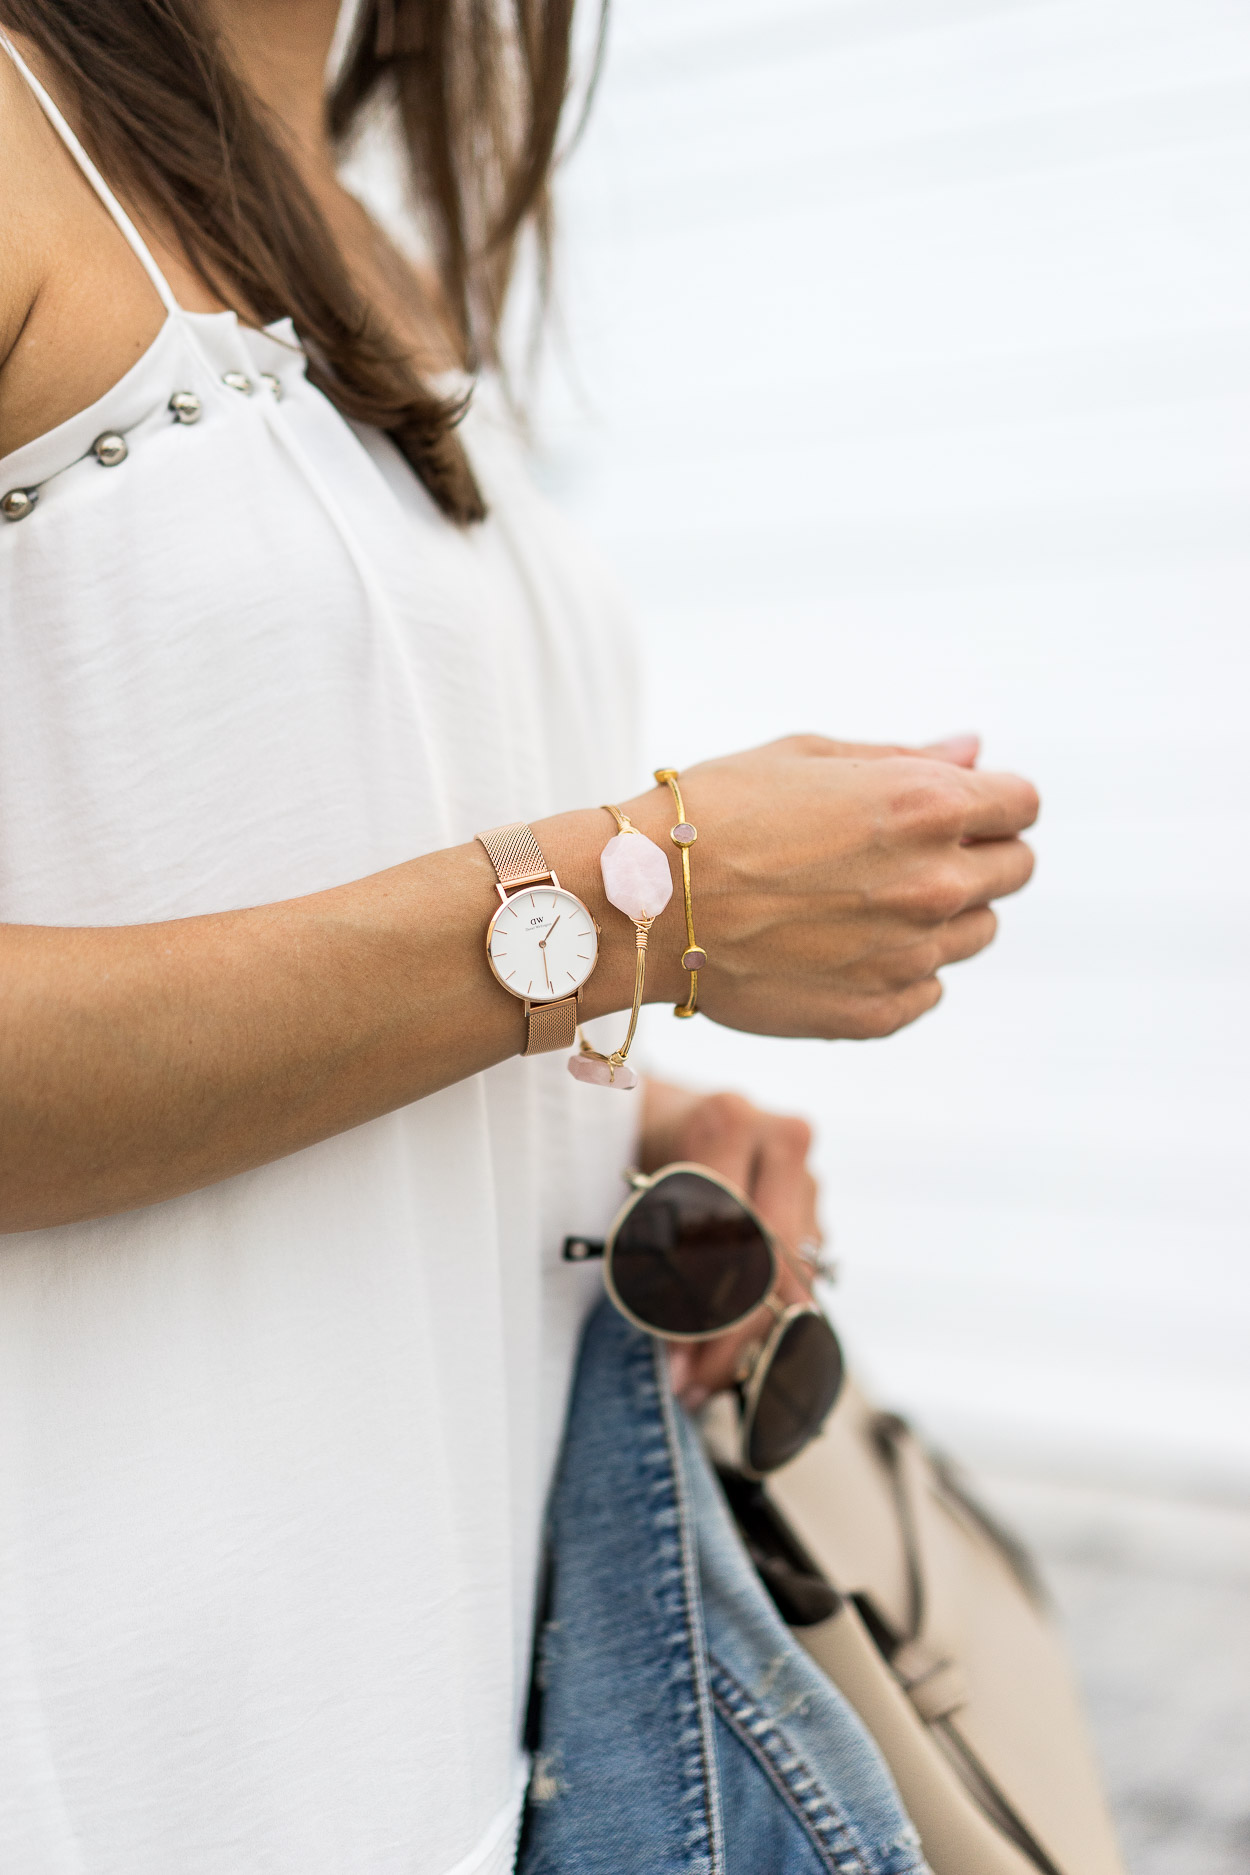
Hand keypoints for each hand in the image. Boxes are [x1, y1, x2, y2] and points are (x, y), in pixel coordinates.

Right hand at [619, 732, 1037, 1040]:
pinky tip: (839, 945)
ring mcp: (911, 957)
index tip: (955, 808)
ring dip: (942, 914)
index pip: (1023, 805)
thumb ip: (907, 759)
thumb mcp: (810, 758)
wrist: (641, 904)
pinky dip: (902, 967)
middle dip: (978, 854)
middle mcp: (935, 884)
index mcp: (927, 806)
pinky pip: (929, 988)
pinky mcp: (879, 1013)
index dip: (992, 802)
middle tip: (904, 853)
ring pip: (977, 932)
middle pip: (1016, 870)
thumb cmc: (715, 813)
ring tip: (861, 901)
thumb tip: (975, 755)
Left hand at [640, 1083, 822, 1409]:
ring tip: (705, 1380)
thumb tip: (677, 1357)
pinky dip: (767, 1322)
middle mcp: (780, 1141)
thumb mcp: (628, 1185)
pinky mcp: (817, 1205)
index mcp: (727, 1123)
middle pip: (772, 1262)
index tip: (677, 1366)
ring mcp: (807, 1174)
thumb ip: (649, 1254)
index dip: (706, 1309)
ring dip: (752, 1339)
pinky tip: (733, 1353)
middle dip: (734, 1338)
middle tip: (694, 1386)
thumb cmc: (638, 1146)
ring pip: (794, 1277)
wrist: (667, 1105)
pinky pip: (802, 1276)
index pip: (730, 1234)